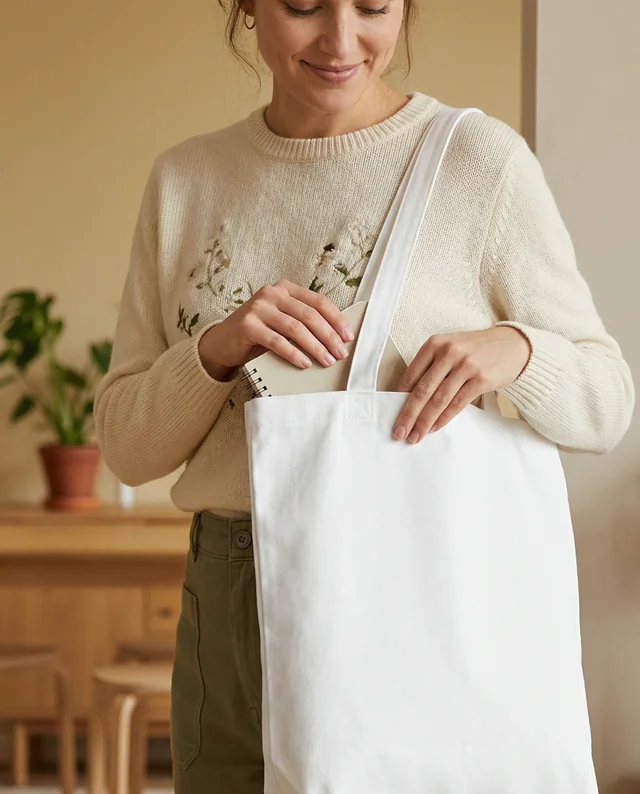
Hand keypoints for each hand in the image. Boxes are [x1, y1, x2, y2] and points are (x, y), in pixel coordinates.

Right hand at [198, 280, 353, 379]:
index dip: (336, 319)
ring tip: (326, 361)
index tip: (348, 337)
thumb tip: (336, 339)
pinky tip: (304, 363)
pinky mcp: (248, 325)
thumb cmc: (259, 333)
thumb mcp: (282, 321)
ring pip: (295, 328)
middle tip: (340, 354)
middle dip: (328, 336)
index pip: (318, 301)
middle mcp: (272, 294)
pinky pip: (277, 341)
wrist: (223, 342)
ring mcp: (258, 308)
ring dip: (314, 346)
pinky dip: (293, 353)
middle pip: (309, 315)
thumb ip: (302, 322)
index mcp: (285, 289)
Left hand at [392, 327, 530, 442]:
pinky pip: (458, 403)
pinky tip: (435, 428)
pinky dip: (444, 418)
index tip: (391, 415)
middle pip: (422, 390)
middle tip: (399, 432)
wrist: (512, 345)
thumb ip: (430, 367)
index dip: (399, 398)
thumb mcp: (449, 348)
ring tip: (415, 436)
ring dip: (425, 421)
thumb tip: (407, 397)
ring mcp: (466, 366)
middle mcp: (449, 353)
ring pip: (439, 400)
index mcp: (435, 344)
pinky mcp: (481, 379)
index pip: (411, 375)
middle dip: (408, 415)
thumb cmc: (474, 349)